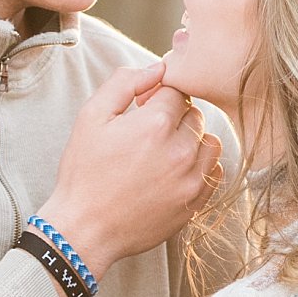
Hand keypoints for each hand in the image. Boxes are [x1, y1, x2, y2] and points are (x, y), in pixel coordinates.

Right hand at [39, 63, 222, 278]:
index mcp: (154, 124)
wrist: (85, 229)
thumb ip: (125, 83)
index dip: (158, 95)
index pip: (176, 91)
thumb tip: (159, 67)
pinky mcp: (196, 202)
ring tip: (164, 152)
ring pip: (210, 142)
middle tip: (148, 133)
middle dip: (174, 118)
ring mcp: (191, 179)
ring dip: (192, 141)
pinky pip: (214, 171)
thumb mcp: (92, 117)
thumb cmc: (83, 172)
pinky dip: (199, 167)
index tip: (143, 108)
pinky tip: (174, 172)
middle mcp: (180, 150)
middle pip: (195, 115)